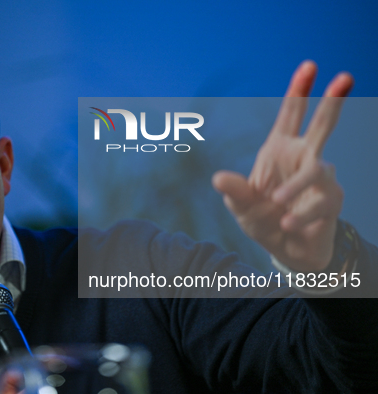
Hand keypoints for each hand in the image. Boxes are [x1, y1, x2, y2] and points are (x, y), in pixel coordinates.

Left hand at [212, 61, 353, 271]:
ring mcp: (320, 179)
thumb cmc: (262, 220)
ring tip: (276, 203)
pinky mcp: (331, 201)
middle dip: (333, 101)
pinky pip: (318, 203)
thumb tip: (217, 178)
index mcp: (279, 151)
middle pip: (322, 125)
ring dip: (294, 187)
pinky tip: (286, 225)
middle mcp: (304, 158)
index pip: (291, 116)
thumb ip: (234, 192)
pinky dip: (299, 215)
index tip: (309, 65)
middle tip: (345, 76)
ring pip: (317, 170)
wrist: (285, 250)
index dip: (298, 91)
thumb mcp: (242, 207)